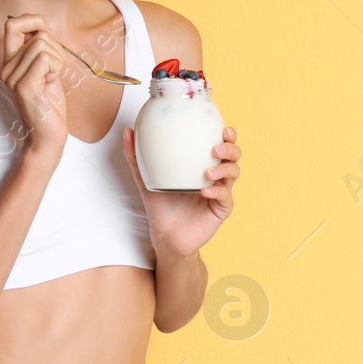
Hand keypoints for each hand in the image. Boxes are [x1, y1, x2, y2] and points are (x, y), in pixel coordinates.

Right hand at [1, 13, 70, 165]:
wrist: (48, 136)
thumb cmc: (50, 104)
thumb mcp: (46, 70)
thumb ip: (41, 50)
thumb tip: (43, 26)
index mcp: (10, 62)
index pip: (12, 24)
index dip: (34, 21)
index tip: (48, 35)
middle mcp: (7, 68)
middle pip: (37, 34)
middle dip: (57, 47)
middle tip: (56, 69)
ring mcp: (14, 77)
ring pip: (42, 45)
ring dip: (58, 59)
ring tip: (53, 77)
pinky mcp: (24, 87)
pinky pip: (45, 59)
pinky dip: (57, 67)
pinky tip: (52, 82)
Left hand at [123, 125, 240, 256]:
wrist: (166, 235)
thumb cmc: (161, 205)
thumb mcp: (146, 179)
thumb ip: (136, 157)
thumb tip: (128, 131)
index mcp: (203, 164)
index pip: (221, 144)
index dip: (227, 135)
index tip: (221, 128)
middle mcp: (216, 176)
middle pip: (234, 155)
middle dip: (230, 148)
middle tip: (216, 148)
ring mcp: (220, 191)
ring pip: (234, 173)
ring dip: (224, 169)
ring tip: (208, 172)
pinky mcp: (221, 208)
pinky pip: (225, 196)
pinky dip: (216, 191)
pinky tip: (204, 191)